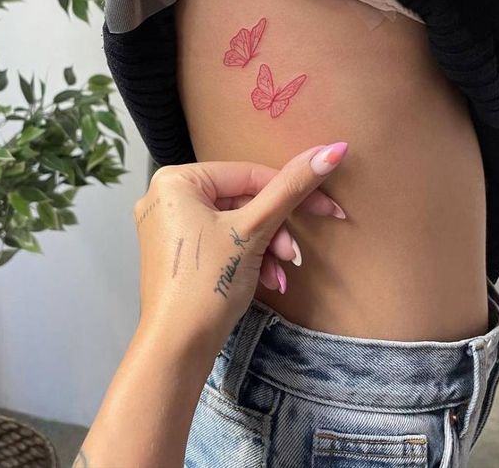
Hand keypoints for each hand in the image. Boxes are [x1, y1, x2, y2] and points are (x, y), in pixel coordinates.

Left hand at [134, 142, 347, 354]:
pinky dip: (246, 257)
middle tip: (294, 255)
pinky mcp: (176, 252)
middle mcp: (166, 197)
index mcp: (176, 181)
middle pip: (240, 200)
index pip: (246, 174)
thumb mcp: (253, 231)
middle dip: (274, 229)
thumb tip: (333, 149)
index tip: (330, 208)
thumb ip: (291, 188)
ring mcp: (168, 226)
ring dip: (265, 247)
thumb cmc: (208, 283)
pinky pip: (219, 241)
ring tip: (280, 273)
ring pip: (234, 224)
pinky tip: (266, 281)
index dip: (291, 191)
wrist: (177, 349)